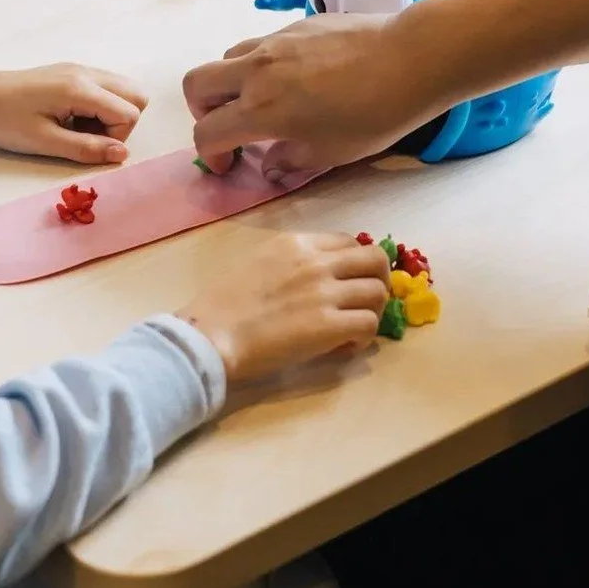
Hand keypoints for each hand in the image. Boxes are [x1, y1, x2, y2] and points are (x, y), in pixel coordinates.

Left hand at [0, 62, 147, 163]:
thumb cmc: (2, 121)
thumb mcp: (43, 141)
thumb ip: (86, 148)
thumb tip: (122, 155)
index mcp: (80, 88)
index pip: (129, 112)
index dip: (116, 137)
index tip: (87, 146)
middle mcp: (86, 72)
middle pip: (136, 95)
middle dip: (121, 122)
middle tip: (88, 136)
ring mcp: (80, 69)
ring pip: (123, 89)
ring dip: (111, 113)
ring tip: (79, 128)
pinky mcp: (71, 72)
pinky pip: (105, 86)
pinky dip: (100, 105)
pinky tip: (72, 118)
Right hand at [177, 232, 391, 382]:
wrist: (209, 335)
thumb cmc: (222, 304)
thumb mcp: (259, 261)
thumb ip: (292, 262)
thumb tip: (317, 277)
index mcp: (297, 243)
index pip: (349, 242)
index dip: (357, 263)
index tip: (351, 281)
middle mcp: (317, 262)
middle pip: (375, 259)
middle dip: (379, 279)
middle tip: (368, 301)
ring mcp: (325, 293)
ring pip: (378, 292)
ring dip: (373, 311)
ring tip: (354, 327)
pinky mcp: (329, 326)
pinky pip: (369, 324)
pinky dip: (364, 337)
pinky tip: (345, 345)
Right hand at [183, 12, 433, 177]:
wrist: (411, 58)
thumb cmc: (374, 115)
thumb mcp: (332, 153)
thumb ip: (290, 159)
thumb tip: (269, 164)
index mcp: (260, 109)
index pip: (207, 132)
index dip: (211, 155)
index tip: (231, 165)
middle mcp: (257, 70)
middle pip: (197, 83)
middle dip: (203, 110)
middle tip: (231, 127)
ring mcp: (275, 41)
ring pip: (228, 58)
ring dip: (232, 83)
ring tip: (264, 101)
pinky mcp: (296, 23)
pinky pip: (262, 44)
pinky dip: (262, 64)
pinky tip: (299, 78)